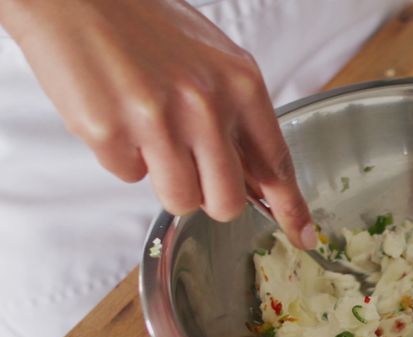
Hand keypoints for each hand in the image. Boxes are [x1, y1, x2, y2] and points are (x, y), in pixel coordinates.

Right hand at [0, 0, 317, 248]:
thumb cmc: (142, 25)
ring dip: (164, 179)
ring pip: (179, 199)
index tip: (302, 236)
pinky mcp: (110, 132)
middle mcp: (206, 105)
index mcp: (240, 84)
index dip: (290, 208)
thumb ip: (237, 115)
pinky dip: (121, 155)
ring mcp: (158, 121)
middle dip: (209, 198)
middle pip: (225, 201)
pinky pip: (128, 175)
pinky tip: (115, 113)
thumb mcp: (211, 61)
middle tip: (189, 168)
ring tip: (148, 133)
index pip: (276, 163)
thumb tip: (256, 177)